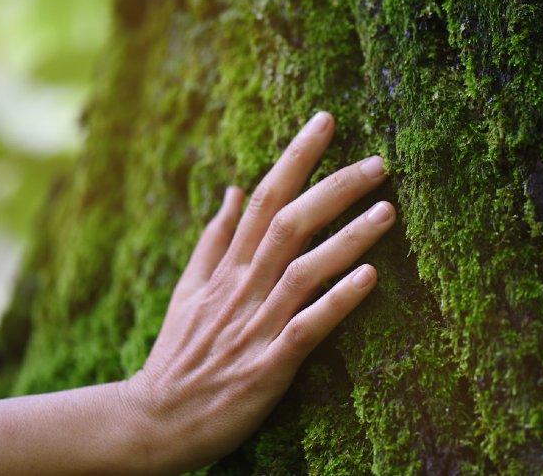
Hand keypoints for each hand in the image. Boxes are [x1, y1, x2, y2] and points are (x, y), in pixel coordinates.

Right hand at [121, 111, 394, 472]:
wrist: (155, 420)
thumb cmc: (180, 353)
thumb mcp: (188, 289)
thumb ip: (214, 240)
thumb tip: (232, 189)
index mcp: (226, 267)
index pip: (264, 198)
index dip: (296, 158)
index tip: (327, 122)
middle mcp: (242, 288)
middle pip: (289, 223)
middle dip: (334, 188)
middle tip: (378, 163)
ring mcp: (255, 326)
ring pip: (303, 270)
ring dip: (347, 238)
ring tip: (387, 211)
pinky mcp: (268, 366)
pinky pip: (306, 327)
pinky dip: (336, 301)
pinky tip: (370, 278)